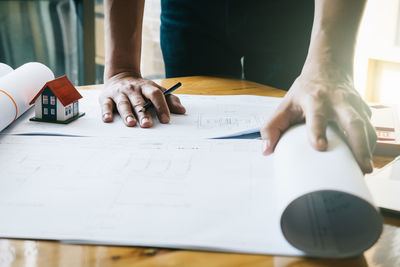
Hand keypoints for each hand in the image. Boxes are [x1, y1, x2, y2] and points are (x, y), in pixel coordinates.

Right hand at [99, 72, 185, 126]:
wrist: (121, 75)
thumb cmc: (142, 89)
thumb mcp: (157, 90)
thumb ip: (170, 100)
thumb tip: (182, 111)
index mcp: (147, 87)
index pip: (156, 95)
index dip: (161, 107)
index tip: (166, 120)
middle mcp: (133, 89)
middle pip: (139, 101)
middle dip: (143, 113)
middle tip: (147, 125)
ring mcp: (119, 92)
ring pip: (123, 103)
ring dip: (127, 114)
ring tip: (131, 123)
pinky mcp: (106, 97)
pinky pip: (106, 105)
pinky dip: (106, 112)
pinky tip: (108, 119)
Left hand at [261, 66, 376, 172]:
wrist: (329, 68)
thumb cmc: (305, 90)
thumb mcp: (285, 104)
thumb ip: (273, 126)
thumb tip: (267, 150)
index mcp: (315, 99)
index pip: (317, 115)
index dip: (317, 130)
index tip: (320, 147)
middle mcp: (338, 101)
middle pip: (352, 122)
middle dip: (358, 145)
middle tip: (360, 166)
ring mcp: (354, 105)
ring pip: (366, 127)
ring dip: (367, 149)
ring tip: (365, 169)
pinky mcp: (364, 110)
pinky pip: (370, 129)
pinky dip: (370, 145)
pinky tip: (365, 159)